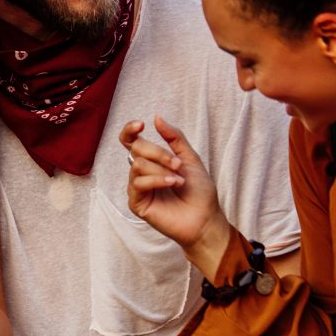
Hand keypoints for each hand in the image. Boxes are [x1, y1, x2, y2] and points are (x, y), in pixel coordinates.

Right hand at [121, 116, 230, 273]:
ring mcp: (138, 188)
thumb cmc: (199, 192)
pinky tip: (172, 183)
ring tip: (179, 178)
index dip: (130, 130)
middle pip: (136, 149)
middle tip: (178, 164)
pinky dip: (157, 180)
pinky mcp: (137, 203)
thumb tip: (157, 117)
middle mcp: (142, 172)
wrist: (205, 218)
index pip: (131, 141)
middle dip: (158, 152)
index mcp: (152, 160)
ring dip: (161, 169)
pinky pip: (138, 183)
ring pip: (138, 165)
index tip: (141, 124)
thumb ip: (174, 137)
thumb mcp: (189, 158)